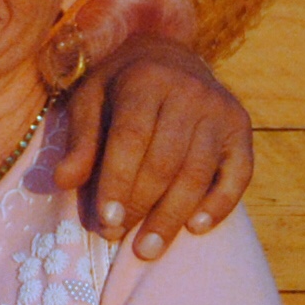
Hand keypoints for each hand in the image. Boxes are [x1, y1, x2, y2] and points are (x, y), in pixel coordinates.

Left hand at [50, 37, 252, 257]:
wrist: (169, 56)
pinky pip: (238, 174)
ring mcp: (221, 111)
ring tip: (149, 248)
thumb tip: (62, 181)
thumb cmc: (119, 87)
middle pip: (165, 161)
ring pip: (198, 173)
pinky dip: (219, 204)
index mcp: (145, 81)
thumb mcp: (89, 100)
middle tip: (117, 237)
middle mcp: (189, 93)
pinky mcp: (242, 128)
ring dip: (173, 216)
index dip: (118, 182)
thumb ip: (79, 140)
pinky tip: (195, 227)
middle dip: (141, 206)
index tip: (105, 220)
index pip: (131, 139)